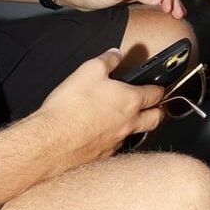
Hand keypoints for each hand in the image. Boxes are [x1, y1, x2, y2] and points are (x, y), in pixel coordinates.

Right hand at [31, 48, 166, 167]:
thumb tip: (116, 54)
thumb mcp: (89, 70)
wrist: (50, 142)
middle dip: (159, 111)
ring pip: (136, 134)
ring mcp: (117, 142)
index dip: (159, 88)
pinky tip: (103, 134)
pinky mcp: (102, 156)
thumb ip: (107, 60)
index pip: (156, 94)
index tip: (158, 87)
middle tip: (156, 106)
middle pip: (156, 119)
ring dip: (137, 127)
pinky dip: (115, 139)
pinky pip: (116, 147)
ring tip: (128, 120)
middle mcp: (128, 123)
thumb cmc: (71, 107)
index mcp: (130, 101)